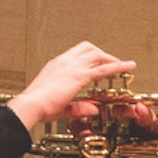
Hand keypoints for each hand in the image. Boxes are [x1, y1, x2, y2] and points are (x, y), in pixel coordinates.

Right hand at [8, 41, 131, 134]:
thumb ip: (79, 107)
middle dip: (102, 54)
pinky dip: (117, 66)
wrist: (31, 105)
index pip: (76, 54)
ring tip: (123, 65)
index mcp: (56, 65)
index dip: (89, 56)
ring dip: (111, 58)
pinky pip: (103, 68)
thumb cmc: (38, 106)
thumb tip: (94, 109)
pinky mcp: (79, 76)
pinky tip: (126, 68)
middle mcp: (65, 62)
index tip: (96, 61)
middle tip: (112, 63)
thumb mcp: (61, 106)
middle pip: (88, 48)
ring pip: (97, 54)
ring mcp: (72, 67)